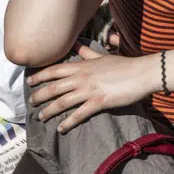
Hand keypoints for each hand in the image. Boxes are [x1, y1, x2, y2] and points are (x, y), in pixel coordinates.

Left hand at [29, 46, 158, 132]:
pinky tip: (61, 128)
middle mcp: (82, 77)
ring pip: (62, 102)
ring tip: (41, 117)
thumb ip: (87, 53)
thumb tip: (76, 44)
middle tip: (31, 103)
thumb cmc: (125, 64)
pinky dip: (67, 122)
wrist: (144, 72)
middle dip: (39, 96)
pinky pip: (78, 114)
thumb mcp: (103, 56)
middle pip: (54, 87)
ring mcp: (90, 90)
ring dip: (49, 111)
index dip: (40, 76)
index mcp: (83, 66)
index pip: (55, 70)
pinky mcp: (99, 102)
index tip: (29, 82)